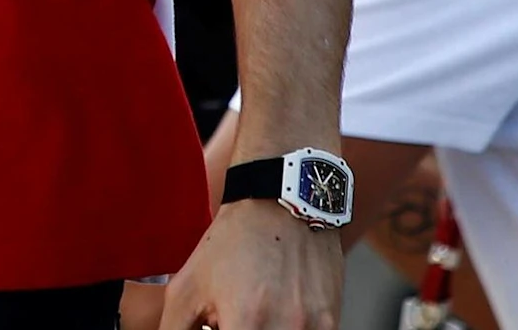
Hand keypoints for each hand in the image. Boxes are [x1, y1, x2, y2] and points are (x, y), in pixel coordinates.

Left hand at [160, 199, 339, 329]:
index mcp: (246, 323)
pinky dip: (286, 329)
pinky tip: (275, 310)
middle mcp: (286, 329)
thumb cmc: (232, 242)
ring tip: (253, 313)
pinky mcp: (332, 322)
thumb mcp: (185, 288)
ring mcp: (315, 327)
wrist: (282, 201)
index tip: (215, 326)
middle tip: (230, 318)